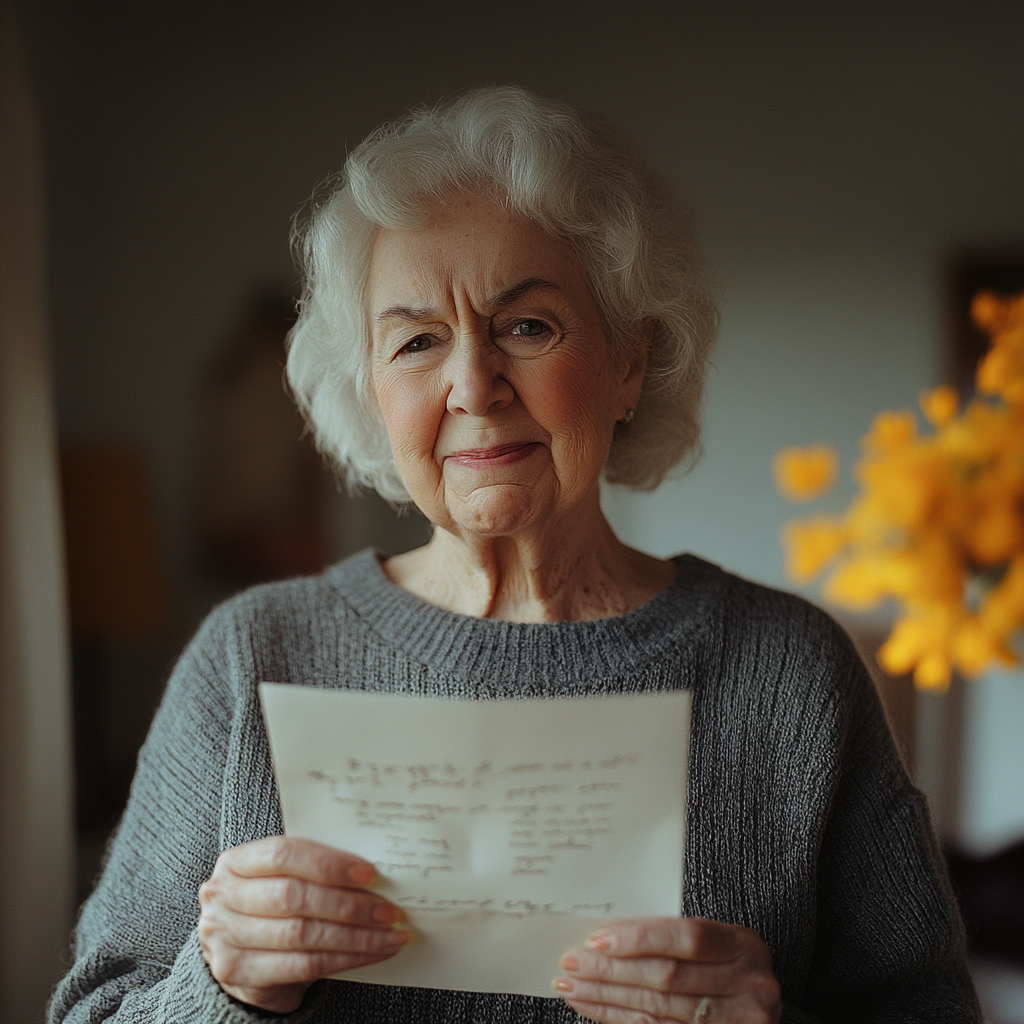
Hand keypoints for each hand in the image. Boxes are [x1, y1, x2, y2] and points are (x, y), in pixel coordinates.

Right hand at [198, 836, 408, 1012]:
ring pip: (303, 934)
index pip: (285, 854)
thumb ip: (314, 869)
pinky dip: (346, 959)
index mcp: (236, 861)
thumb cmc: (271, 906)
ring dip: (356, 936)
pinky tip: (373, 953)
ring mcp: (225, 938)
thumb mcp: (282, 877)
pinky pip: (303, 965)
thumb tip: (373, 872)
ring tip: (390, 934)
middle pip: (294, 897)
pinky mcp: (239, 974)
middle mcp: (223, 897)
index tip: (370, 874)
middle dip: (349, 904)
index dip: (330, 864)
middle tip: (389, 910)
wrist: (240, 953)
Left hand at [554, 917, 780, 1023]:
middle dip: (612, 970)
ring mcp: (737, 1023)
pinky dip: (619, 1019)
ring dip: (608, 997)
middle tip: (572, 962)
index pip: (686, 938)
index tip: (597, 939)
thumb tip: (607, 936)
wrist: (757, 1006)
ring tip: (572, 986)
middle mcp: (747, 987)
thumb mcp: (716, 942)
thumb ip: (673, 937)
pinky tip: (594, 1008)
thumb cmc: (727, 963)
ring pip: (658, 1010)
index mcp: (743, 946)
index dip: (639, 938)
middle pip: (666, 978)